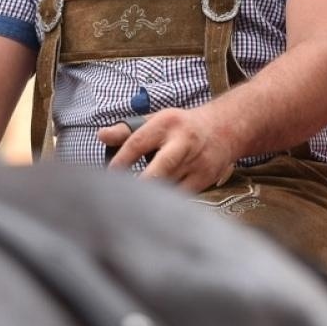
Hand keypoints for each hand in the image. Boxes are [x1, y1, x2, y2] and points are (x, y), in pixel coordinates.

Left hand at [97, 107, 238, 193]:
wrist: (225, 128)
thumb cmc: (182, 126)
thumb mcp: (155, 121)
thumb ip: (126, 131)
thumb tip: (101, 136)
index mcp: (166, 123)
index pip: (138, 143)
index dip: (121, 161)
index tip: (109, 175)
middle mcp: (183, 142)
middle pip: (160, 169)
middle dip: (142, 184)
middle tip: (122, 197)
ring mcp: (196, 162)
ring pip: (170, 187)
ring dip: (152, 196)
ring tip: (135, 204)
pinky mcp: (205, 178)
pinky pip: (181, 195)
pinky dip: (167, 200)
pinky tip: (156, 204)